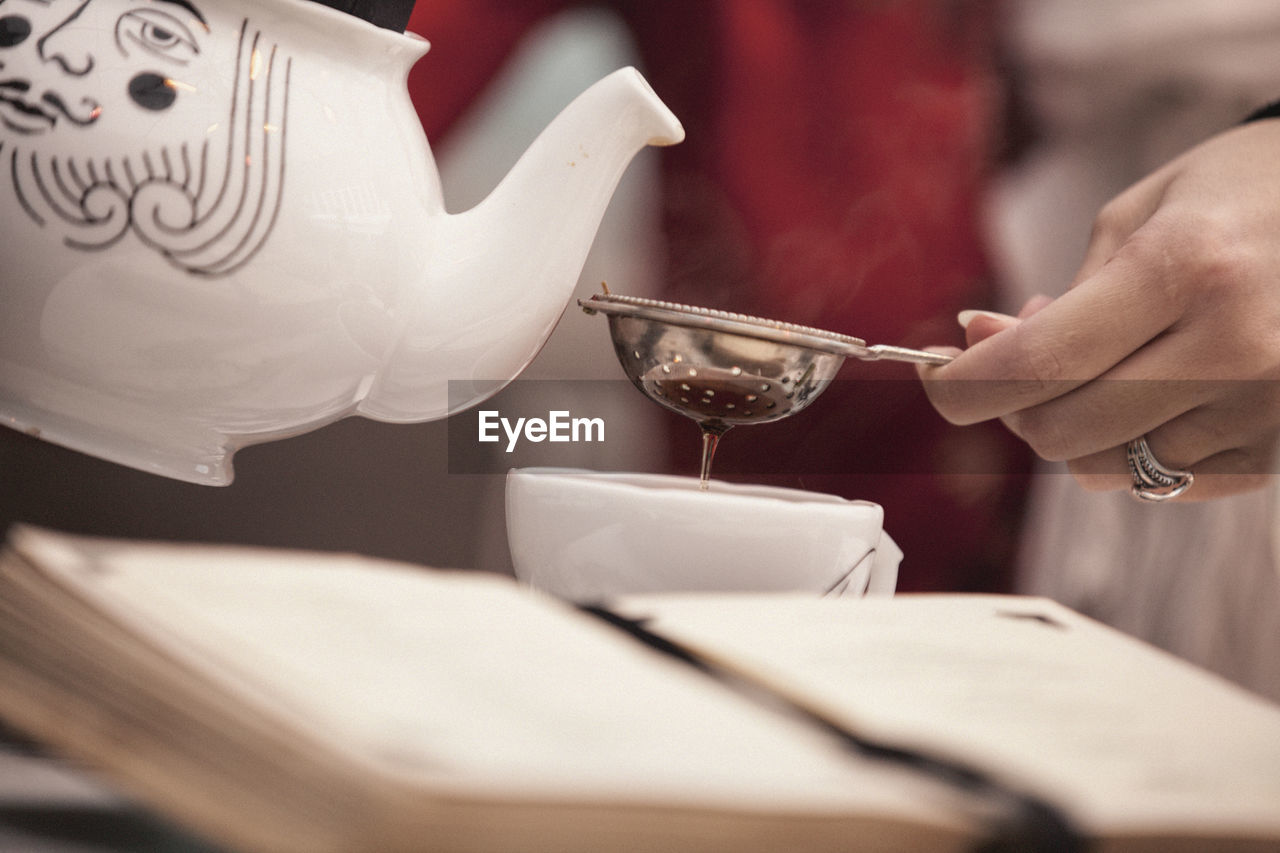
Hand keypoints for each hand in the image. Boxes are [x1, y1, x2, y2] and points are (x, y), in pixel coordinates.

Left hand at [918, 119, 1279, 499]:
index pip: (1037, 363)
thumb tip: (979, 345)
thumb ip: (1058, 297)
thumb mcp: (1136, 217)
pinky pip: (1165, 483)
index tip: (938, 384)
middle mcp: (1232, 347)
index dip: (964, 386)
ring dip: (1079, 430)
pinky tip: (1160, 395)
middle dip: (1019, 407)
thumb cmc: (1234, 198)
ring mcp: (1265, 406)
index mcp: (1184, 270)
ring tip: (1112, 366)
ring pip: (1108, 470)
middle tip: (1029, 363)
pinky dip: (1136, 448)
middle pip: (1062, 432)